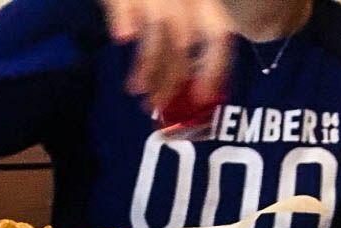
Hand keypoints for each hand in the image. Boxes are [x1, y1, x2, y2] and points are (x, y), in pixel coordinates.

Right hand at [101, 0, 233, 109]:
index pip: (219, 35)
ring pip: (157, 32)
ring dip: (147, 67)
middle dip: (171, 80)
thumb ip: (189, 28)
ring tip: (135, 89)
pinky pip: (125, 5)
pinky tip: (121, 38)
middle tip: (157, 105)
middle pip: (185, 43)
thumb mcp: (184, 5)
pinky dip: (123, 21)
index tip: (203, 97)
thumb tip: (187, 75)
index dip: (214, 68)